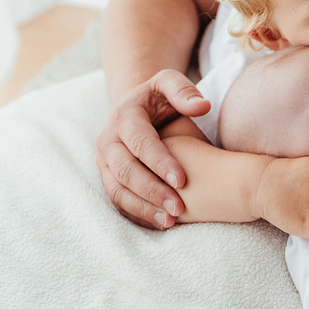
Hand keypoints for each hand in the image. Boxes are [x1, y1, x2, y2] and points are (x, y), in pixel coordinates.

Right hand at [97, 69, 210, 229]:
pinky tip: (161, 224)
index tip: (183, 180)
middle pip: (125, 170)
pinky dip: (137, 214)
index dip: (159, 161)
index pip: (140, 141)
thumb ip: (184, 91)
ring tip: (170, 222)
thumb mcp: (169, 84)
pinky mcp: (109, 178)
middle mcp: (109, 140)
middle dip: (152, 191)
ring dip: (143, 208)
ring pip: (118, 190)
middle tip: (178, 208)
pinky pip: (118, 201)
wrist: (139, 109)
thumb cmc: (161, 98)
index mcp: (124, 116)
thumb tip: (203, 106)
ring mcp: (105, 162)